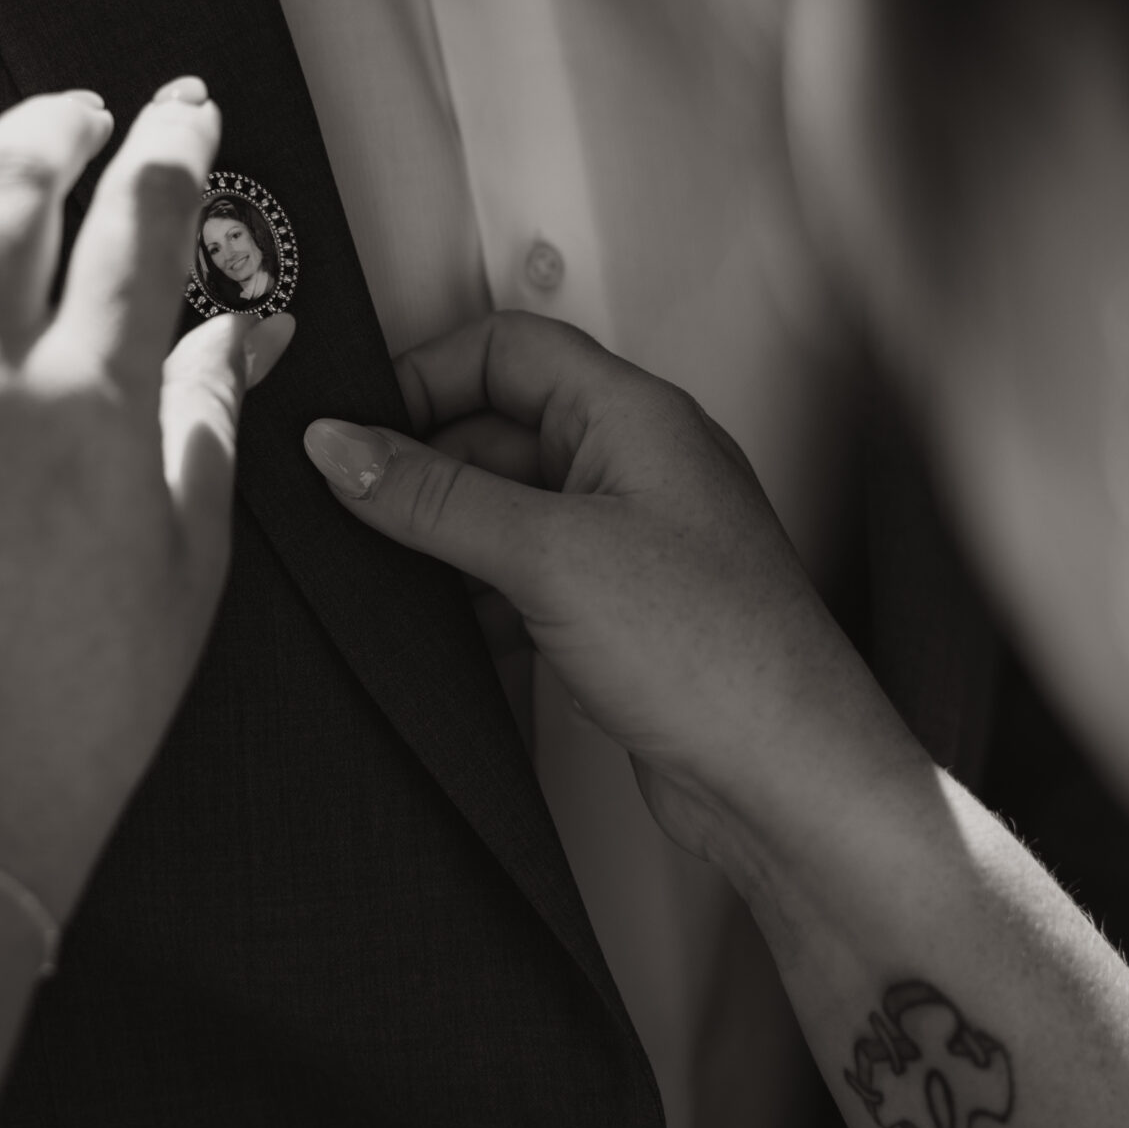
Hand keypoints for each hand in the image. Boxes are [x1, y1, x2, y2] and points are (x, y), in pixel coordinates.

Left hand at [0, 81, 292, 921]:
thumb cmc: (78, 702)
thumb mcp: (189, 557)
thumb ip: (207, 416)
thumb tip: (241, 329)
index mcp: (89, 409)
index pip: (142, 218)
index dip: (175, 143)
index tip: (187, 112)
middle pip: (12, 177)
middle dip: (60, 120)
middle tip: (88, 111)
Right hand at [303, 314, 905, 881]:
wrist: (786, 778)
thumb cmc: (722, 656)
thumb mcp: (549, 555)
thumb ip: (435, 497)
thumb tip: (342, 448)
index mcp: (635, 416)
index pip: (508, 349)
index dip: (425, 376)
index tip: (355, 429)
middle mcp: (636, 468)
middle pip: (498, 430)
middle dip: (423, 469)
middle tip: (351, 510)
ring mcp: (628, 543)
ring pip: (505, 512)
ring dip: (445, 542)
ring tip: (388, 578)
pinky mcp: (616, 614)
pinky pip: (522, 580)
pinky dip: (475, 600)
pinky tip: (443, 635)